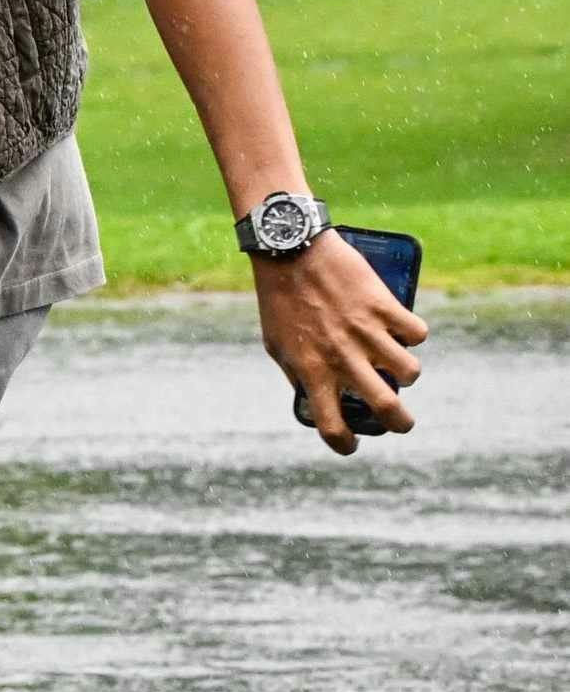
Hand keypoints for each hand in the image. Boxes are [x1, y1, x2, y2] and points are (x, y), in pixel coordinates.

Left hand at [251, 228, 427, 455]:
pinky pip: (416, 332)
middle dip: (400, 423)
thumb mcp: (276, 343)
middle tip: (400, 420)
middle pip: (387, 408)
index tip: (352, 441)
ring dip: (407, 372)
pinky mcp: (383, 305)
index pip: (332, 426)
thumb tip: (312, 394)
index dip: (345, 443)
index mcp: (312, 370)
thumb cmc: (278, 297)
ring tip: (397, 364)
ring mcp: (366, 331)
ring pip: (410, 372)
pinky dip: (413, 333)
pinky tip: (402, 328)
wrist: (289, 248)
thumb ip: (297, 372)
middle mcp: (343, 357)